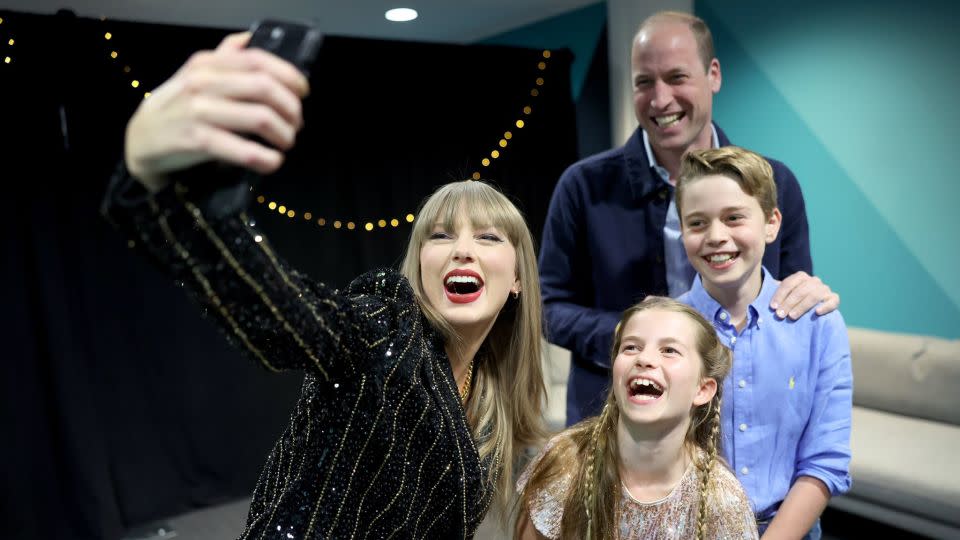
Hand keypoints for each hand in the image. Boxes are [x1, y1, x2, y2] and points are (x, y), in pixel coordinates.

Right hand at [124, 32, 309, 191]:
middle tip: (296, 123)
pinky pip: (244, 150)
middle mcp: (203, 83)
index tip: (303, 92)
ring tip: (285, 143)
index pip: (258, 60)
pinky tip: (272, 162)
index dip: (289, 76)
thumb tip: (247, 39)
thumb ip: (223, 58)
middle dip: (291, 108)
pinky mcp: (197, 141)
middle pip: (265, 88)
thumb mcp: (195, 76)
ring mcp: (199, 112)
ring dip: (284, 134)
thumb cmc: (177, 108)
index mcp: (207, 64)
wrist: (140, 139)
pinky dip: (266, 159)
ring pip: (260, 118)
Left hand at [770, 271, 839, 319]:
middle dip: (788, 303)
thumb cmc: (792, 302)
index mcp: (801, 277)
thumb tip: (760, 294)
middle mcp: (814, 281)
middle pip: (801, 290)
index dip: (779, 295)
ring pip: (815, 295)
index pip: (789, 283)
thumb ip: (775, 292)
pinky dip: (825, 306)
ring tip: (792, 316)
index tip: (772, 307)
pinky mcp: (834, 299)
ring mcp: (825, 289)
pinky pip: (833, 301)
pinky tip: (817, 312)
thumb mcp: (784, 296)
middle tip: (780, 315)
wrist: (811, 308)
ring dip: (802, 306)